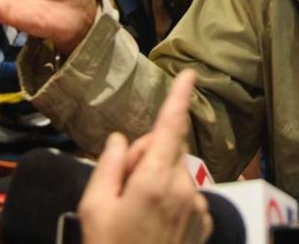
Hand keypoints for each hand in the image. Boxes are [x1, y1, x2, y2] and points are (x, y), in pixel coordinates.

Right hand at [78, 70, 211, 243]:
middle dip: (145, 154)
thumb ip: (109, 163)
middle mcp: (184, 189)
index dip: (179, 97)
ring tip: (134, 213)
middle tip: (120, 187)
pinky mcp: (203, 223)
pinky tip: (150, 224)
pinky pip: (184, 194)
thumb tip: (121, 141)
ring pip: (175, 172)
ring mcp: (197, 208)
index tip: (191, 74)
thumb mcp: (94, 206)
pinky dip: (168, 198)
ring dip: (156, 179)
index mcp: (156, 180)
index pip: (170, 127)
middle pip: (167, 148)